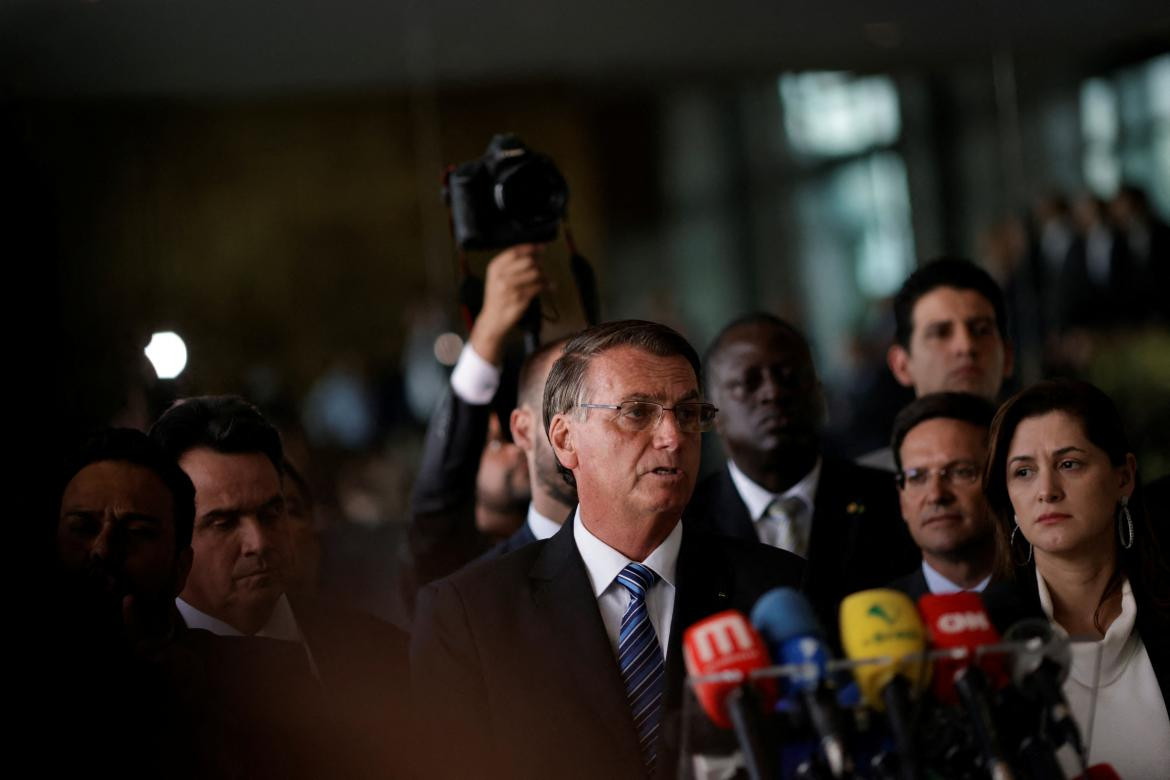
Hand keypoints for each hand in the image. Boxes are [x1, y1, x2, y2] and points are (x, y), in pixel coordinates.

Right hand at [469, 244, 546, 363]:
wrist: (492, 320)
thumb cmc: (497, 298)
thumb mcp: (496, 277)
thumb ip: (510, 265)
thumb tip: (533, 254)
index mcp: (495, 267)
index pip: (515, 251)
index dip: (531, 248)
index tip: (542, 247)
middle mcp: (501, 276)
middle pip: (528, 261)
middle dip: (538, 264)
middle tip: (542, 269)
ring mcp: (510, 287)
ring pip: (535, 273)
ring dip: (544, 275)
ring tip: (546, 279)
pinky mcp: (520, 298)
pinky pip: (538, 287)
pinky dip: (547, 286)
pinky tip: (550, 286)